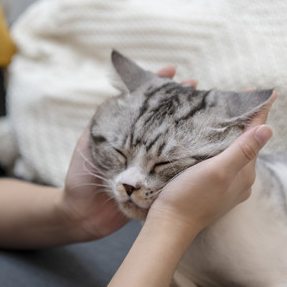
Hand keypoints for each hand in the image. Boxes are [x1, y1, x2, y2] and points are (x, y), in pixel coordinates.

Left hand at [60, 65, 188, 240]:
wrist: (81, 215)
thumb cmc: (80, 178)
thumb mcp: (86, 145)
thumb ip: (99, 124)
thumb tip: (116, 96)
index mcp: (124, 133)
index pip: (144, 103)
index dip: (157, 85)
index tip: (173, 70)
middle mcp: (140, 146)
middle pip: (164, 119)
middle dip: (181, 102)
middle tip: (198, 87)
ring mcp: (150, 163)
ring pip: (173, 140)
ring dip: (189, 124)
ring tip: (206, 108)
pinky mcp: (156, 182)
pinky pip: (174, 165)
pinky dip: (188, 154)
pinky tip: (204, 144)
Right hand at [148, 92, 276, 235]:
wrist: (169, 224)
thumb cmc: (191, 197)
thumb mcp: (218, 171)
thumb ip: (243, 151)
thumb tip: (268, 128)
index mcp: (245, 173)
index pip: (256, 135)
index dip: (259, 113)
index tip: (266, 92)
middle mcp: (239, 178)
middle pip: (246, 142)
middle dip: (244, 120)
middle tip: (236, 97)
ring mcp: (226, 184)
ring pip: (233, 151)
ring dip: (230, 132)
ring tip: (221, 113)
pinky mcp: (211, 187)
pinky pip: (220, 160)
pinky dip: (218, 145)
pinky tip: (207, 139)